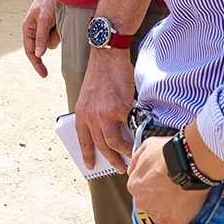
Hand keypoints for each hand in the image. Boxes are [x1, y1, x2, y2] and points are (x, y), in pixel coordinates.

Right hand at [21, 0, 59, 76]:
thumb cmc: (47, 2)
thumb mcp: (43, 19)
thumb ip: (41, 37)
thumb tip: (39, 54)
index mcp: (28, 29)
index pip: (30, 51)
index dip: (36, 64)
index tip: (44, 75)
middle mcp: (36, 31)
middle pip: (43, 48)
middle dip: (51, 41)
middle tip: (54, 36)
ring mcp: (46, 30)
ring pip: (53, 43)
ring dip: (58, 34)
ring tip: (58, 20)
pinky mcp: (55, 28)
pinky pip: (60, 36)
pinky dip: (62, 30)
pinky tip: (61, 20)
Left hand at [76, 46, 137, 172]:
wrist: (108, 56)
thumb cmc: (101, 73)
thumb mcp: (89, 95)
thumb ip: (94, 112)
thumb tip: (106, 129)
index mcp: (81, 112)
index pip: (83, 139)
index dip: (87, 154)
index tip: (90, 165)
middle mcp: (91, 116)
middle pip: (101, 145)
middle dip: (111, 160)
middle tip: (119, 168)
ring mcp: (105, 114)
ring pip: (115, 142)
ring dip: (125, 153)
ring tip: (132, 158)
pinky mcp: (120, 108)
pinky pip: (130, 128)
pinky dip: (136, 135)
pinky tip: (141, 140)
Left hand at [126, 137, 207, 223]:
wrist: (189, 162)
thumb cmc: (169, 152)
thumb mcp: (146, 147)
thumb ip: (136, 161)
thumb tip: (131, 171)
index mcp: (134, 186)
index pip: (139, 191)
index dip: (152, 187)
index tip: (162, 183)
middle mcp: (141, 202)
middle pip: (148, 205)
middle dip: (158, 200)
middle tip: (172, 191)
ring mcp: (156, 214)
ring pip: (159, 216)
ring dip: (168, 210)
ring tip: (181, 198)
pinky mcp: (172, 223)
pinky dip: (177, 220)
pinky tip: (184, 210)